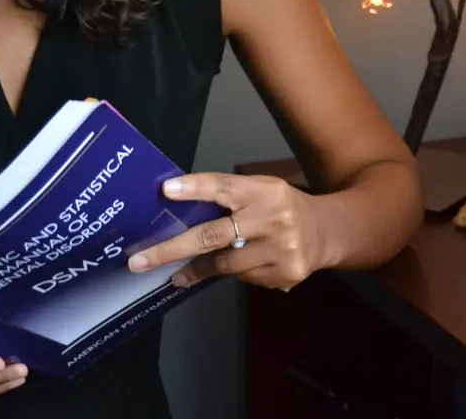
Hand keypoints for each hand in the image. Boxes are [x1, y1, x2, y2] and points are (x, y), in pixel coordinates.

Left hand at [127, 172, 327, 290]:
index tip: (166, 191)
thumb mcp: (261, 191)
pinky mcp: (284, 273)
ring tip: (178, 273)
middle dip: (171, 249)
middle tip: (139, 261)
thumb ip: (229, 197)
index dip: (195, 189)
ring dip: (198, 268)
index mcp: (265, 191)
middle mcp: (273, 218)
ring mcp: (281, 249)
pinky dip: (233, 272)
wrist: (327, 231)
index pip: (224, 188)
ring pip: (224, 264)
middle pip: (213, 235)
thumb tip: (178, 206)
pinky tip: (243, 264)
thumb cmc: (281, 207)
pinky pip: (243, 277)